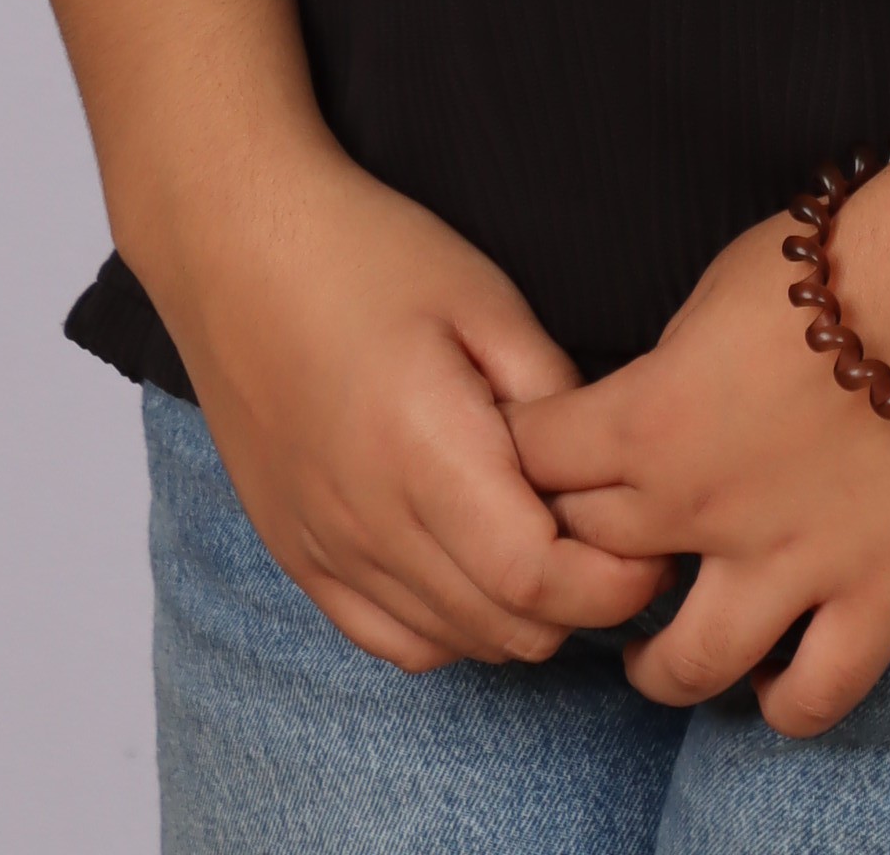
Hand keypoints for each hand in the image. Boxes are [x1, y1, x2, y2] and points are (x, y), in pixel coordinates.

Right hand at [146, 145, 669, 670]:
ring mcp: (325, 548)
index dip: (613, 585)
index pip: (539, 582)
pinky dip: (448, 627)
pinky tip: (471, 567)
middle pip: (506, 628)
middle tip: (611, 540)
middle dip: (582, 603)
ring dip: (518, 617)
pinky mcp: (297, 554)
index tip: (652, 547)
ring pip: (454, 644)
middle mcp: (370, 522)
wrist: (237, 245)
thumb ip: (553, 393)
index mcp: (425, 453)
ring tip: (545, 545)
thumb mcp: (485, 298)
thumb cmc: (366, 254)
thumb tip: (602, 471)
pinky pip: (389, 640)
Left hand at [508, 192, 889, 738]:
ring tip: (654, 658)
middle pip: (593, 560)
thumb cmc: (847, 258)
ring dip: (656, 667)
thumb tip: (658, 407)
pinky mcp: (878, 596)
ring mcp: (792, 566)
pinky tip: (770, 689)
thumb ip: (670, 367)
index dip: (529, 459)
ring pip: (688, 667)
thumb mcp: (716, 290)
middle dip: (580, 552)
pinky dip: (783, 704)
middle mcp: (702, 509)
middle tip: (595, 550)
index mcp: (650, 419)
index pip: (538, 464)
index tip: (537, 458)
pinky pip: (815, 695)